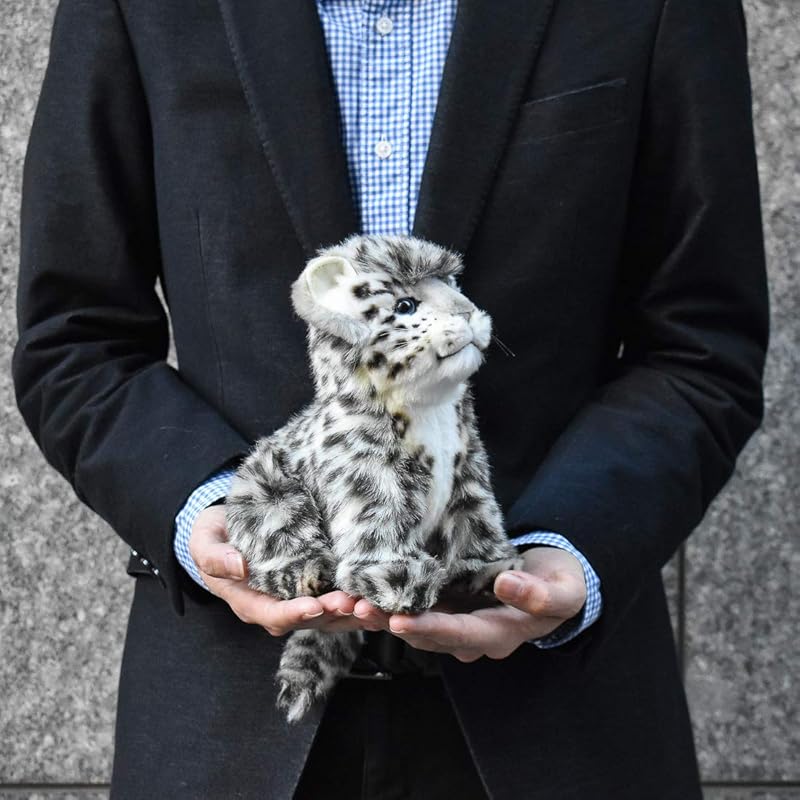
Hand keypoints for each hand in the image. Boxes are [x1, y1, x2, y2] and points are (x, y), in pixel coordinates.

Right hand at [188, 506, 362, 634]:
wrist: (226, 527)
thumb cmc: (214, 536)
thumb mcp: (204, 541)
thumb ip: (215, 556)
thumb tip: (239, 567)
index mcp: (248, 602)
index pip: (272, 615)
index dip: (294, 614)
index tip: (313, 606)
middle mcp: (274, 606)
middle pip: (306, 620)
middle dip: (330, 614)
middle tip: (351, 602)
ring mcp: (295, 598)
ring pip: (326, 616)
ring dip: (349, 613)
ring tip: (369, 602)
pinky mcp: (313, 586)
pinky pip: (334, 600)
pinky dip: (356, 601)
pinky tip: (375, 595)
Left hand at [352, 547, 586, 660]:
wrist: (552, 581)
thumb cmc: (559, 586)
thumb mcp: (561, 591)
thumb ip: (539, 594)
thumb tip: (507, 583)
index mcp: (498, 635)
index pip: (459, 635)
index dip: (429, 628)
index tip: (400, 619)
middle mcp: (470, 636)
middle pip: (426, 634)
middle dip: (391, 622)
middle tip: (359, 607)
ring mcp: (454, 621)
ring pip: (413, 622)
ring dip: (382, 613)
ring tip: (350, 599)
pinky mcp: (445, 605)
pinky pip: (413, 606)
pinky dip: (389, 600)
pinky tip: (364, 588)